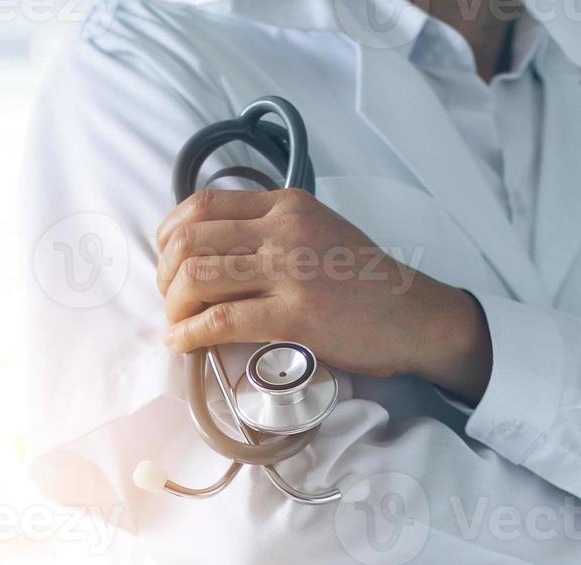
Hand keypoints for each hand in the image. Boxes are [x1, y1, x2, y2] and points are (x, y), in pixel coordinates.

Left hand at [154, 188, 494, 399]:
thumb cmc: (363, 281)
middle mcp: (284, 229)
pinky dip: (189, 333)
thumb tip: (210, 250)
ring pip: (197, 277)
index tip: (167, 261)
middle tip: (170, 299)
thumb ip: (269, 230)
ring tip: (177, 323)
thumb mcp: (317, 231)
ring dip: (173, 305)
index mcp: (285, 205)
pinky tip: (182, 343)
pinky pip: (221, 319)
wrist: (415, 316)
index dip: (169, 235)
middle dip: (165, 274)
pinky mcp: (296, 314)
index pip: (202, 204)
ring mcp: (290, 270)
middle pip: (189, 240)